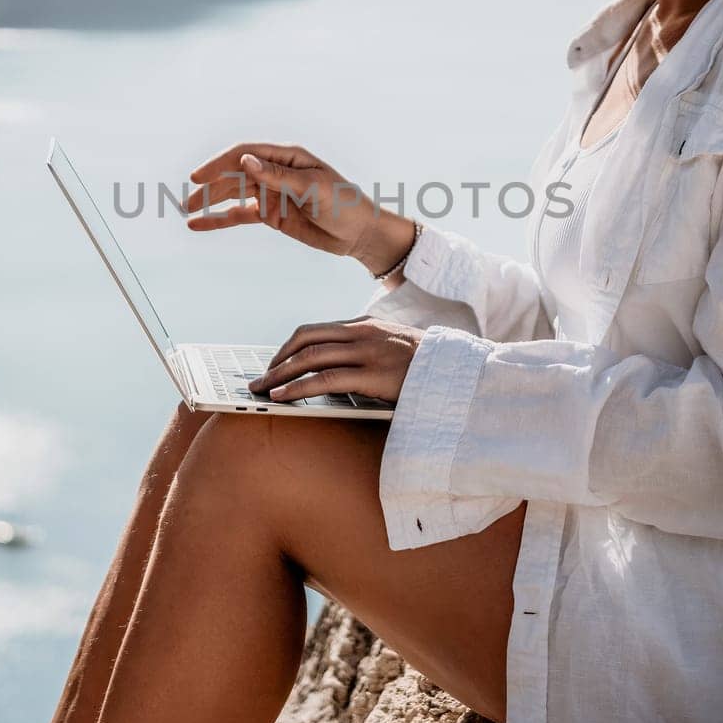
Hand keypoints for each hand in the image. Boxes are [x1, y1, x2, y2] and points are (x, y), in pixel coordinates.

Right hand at [183, 141, 414, 274]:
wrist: (360, 234)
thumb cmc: (344, 203)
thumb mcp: (313, 187)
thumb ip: (278, 176)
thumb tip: (244, 161)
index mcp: (287, 157)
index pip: (245, 155)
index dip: (220, 164)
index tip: (200, 177)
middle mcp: (275, 172)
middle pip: (234, 175)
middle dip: (210, 186)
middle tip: (188, 200)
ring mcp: (270, 193)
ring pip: (232, 195)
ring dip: (210, 202)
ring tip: (187, 211)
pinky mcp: (270, 215)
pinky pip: (239, 215)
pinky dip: (220, 220)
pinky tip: (200, 224)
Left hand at [247, 316, 425, 404]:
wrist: (462, 371)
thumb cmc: (428, 366)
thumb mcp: (394, 349)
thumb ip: (368, 350)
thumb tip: (337, 369)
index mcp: (366, 325)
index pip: (315, 330)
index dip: (289, 347)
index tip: (274, 364)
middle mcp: (362, 334)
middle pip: (306, 340)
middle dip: (278, 360)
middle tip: (260, 379)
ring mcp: (368, 352)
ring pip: (310, 358)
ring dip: (280, 375)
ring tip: (263, 390)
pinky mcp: (373, 375)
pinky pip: (325, 379)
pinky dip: (298, 387)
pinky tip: (283, 397)